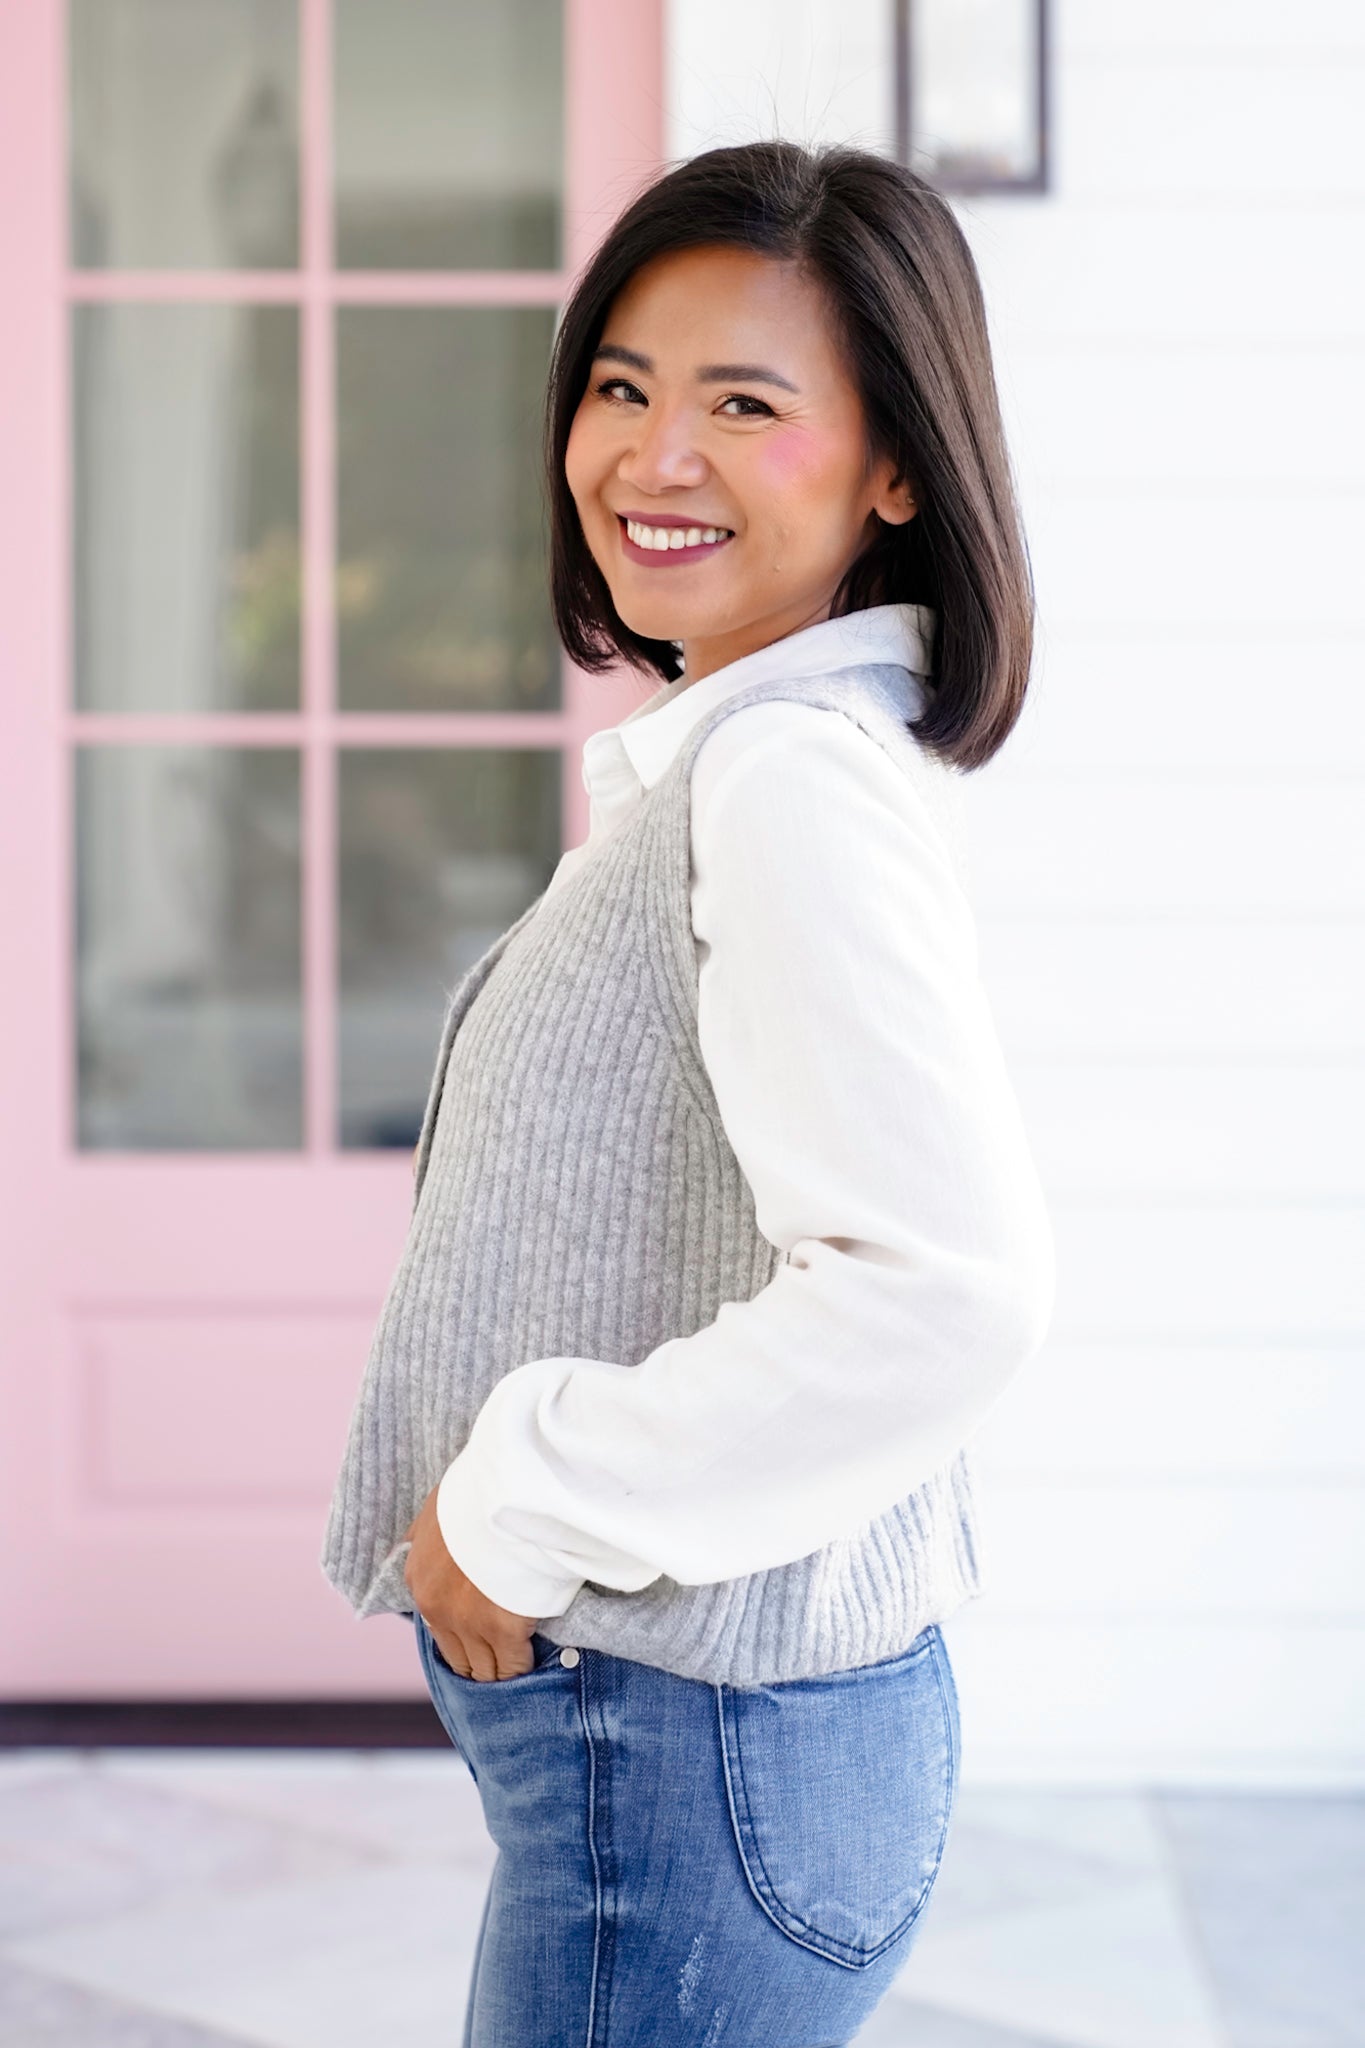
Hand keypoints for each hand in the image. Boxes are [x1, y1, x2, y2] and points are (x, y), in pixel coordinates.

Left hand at [404, 1482, 538, 1680]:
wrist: (509, 1491)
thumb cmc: (478, 1491)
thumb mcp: (435, 1510)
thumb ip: (422, 1538)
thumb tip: (411, 1549)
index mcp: (419, 1581)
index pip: (438, 1632)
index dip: (463, 1638)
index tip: (482, 1639)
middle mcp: (437, 1609)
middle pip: (459, 1659)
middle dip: (480, 1662)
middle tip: (503, 1660)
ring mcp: (468, 1622)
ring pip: (484, 1670)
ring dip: (501, 1669)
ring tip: (520, 1667)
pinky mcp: (503, 1629)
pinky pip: (513, 1665)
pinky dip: (523, 1666)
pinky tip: (535, 1658)